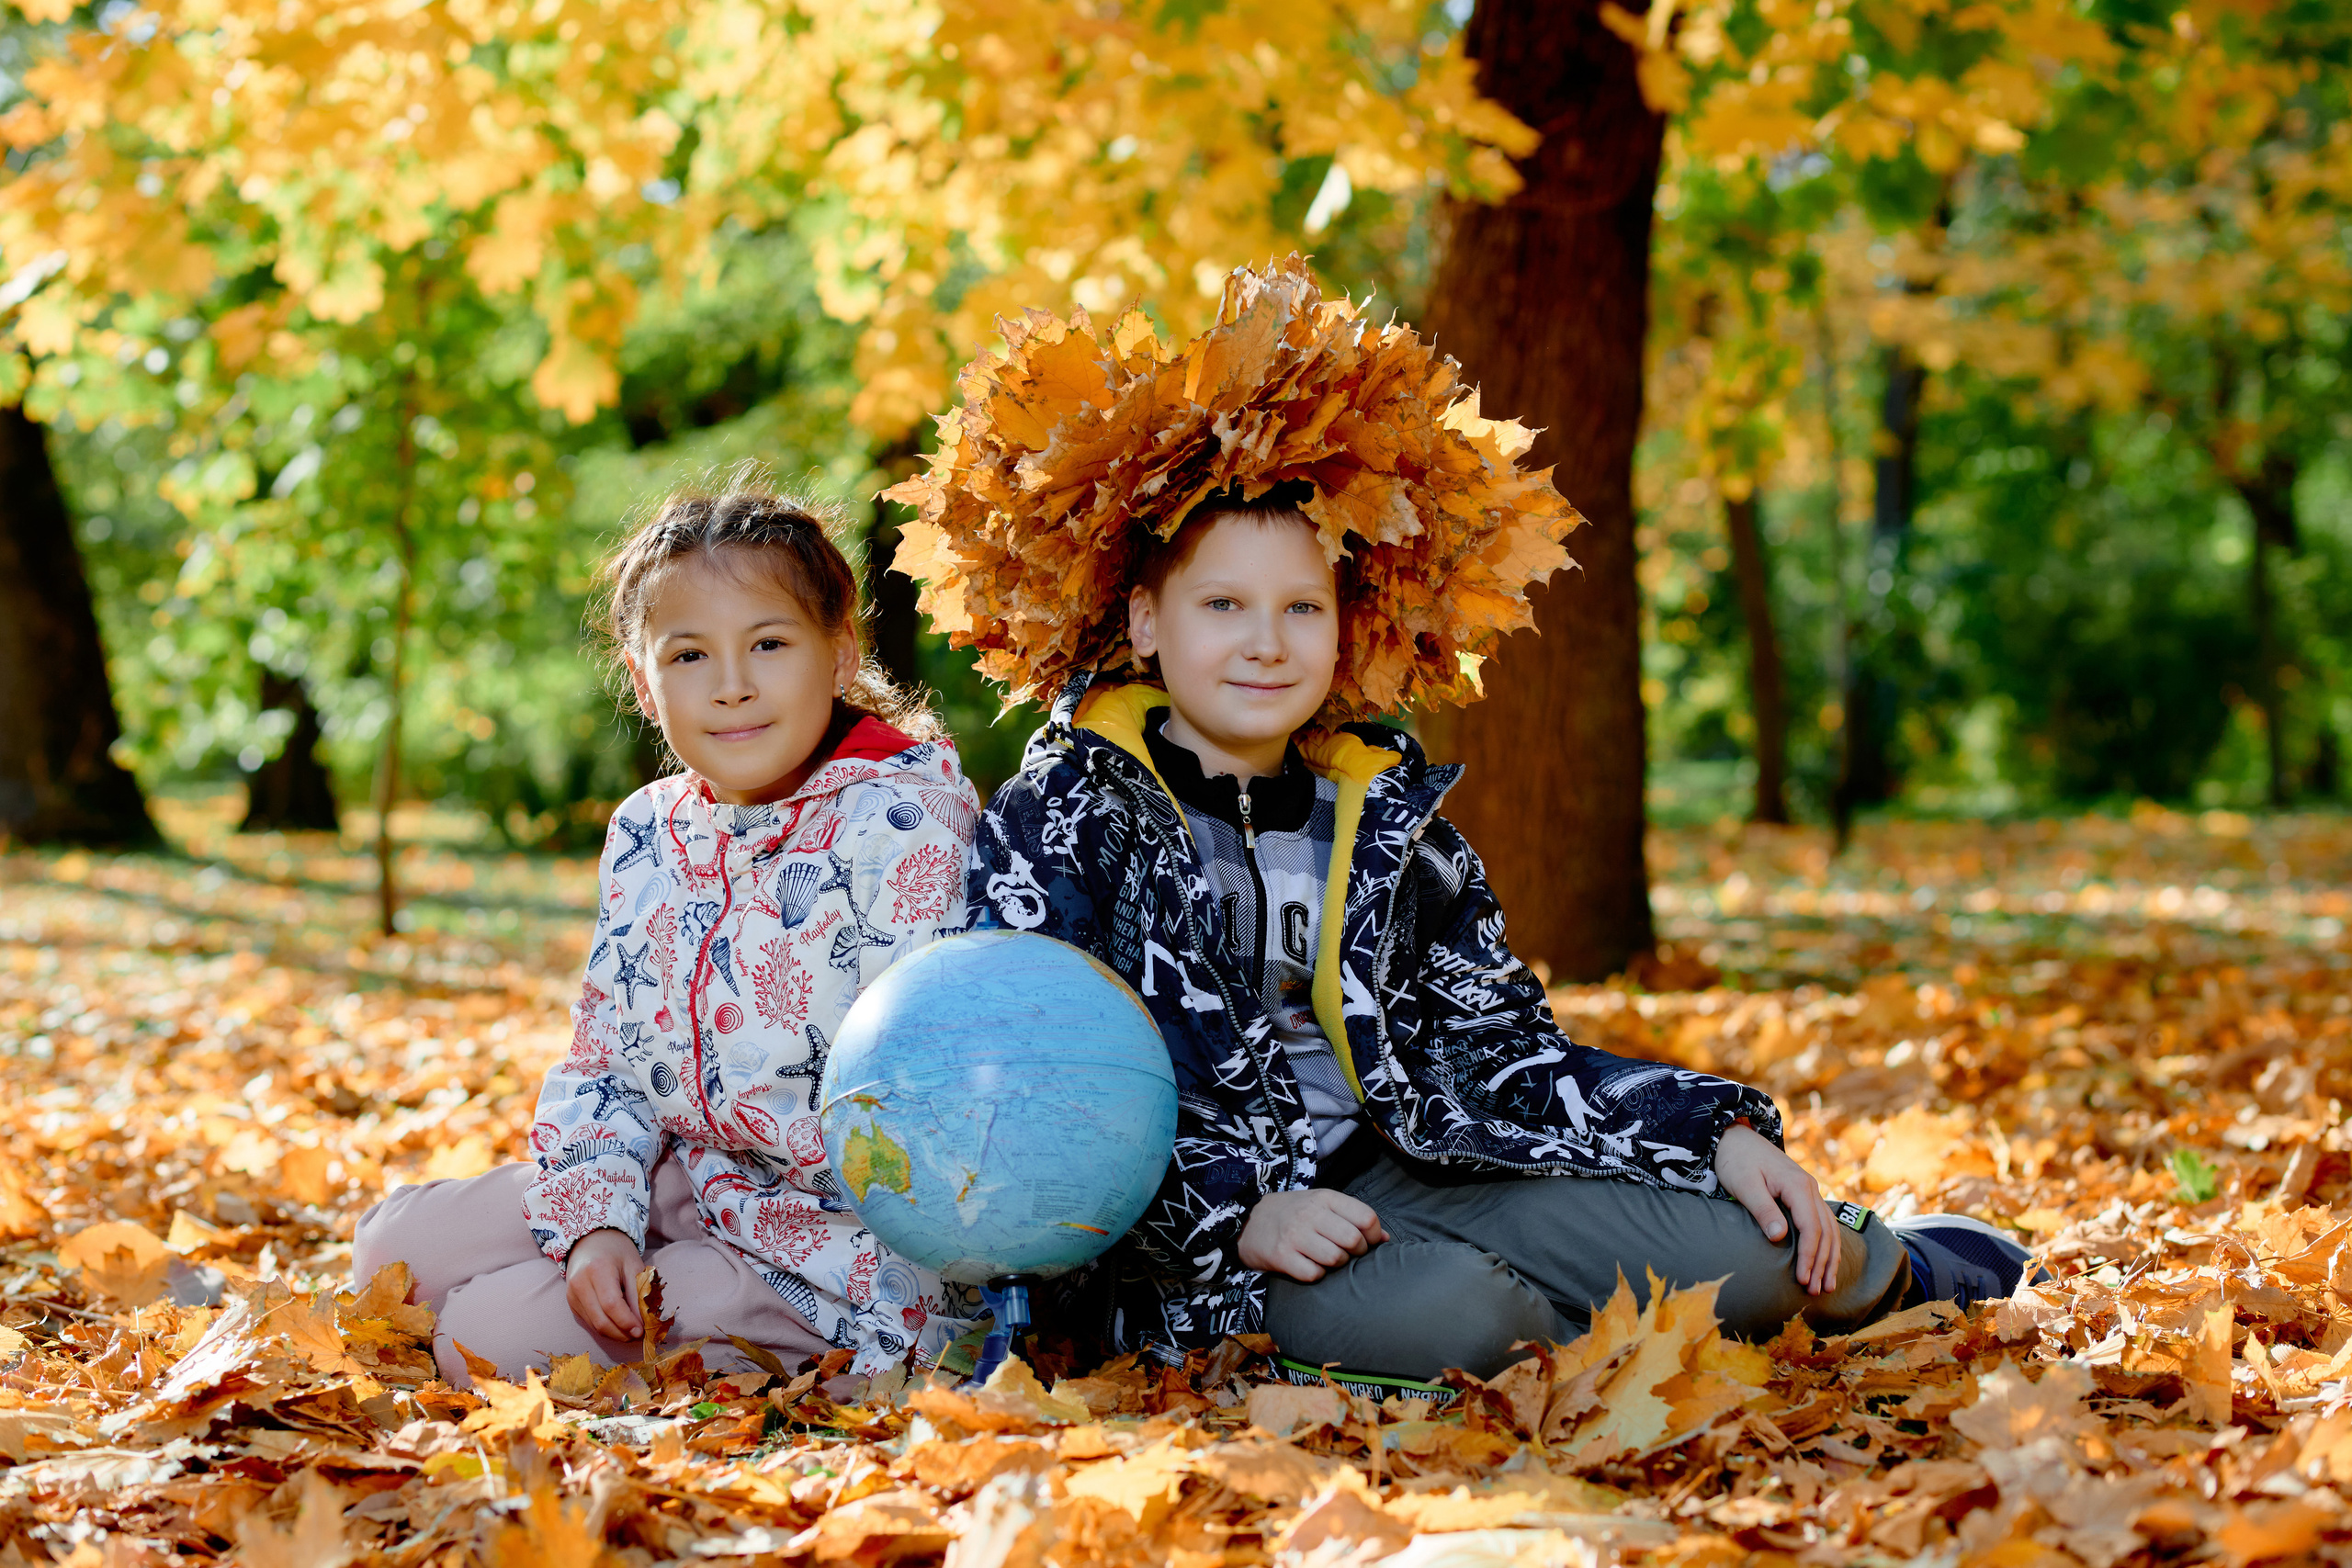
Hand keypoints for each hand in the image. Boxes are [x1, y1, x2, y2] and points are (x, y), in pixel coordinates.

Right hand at [565, 1228, 644, 1340]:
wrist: (591, 1242)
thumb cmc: (617, 1252)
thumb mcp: (634, 1266)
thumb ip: (638, 1294)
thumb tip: (643, 1323)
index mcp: (598, 1269)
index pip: (611, 1304)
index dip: (626, 1321)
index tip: (642, 1330)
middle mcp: (580, 1284)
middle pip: (600, 1320)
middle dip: (621, 1333)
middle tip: (639, 1335)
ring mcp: (572, 1295)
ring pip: (594, 1326)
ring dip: (615, 1334)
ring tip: (631, 1332)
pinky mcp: (571, 1303)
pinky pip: (590, 1322)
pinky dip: (606, 1328)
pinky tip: (618, 1325)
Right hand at [1237, 1190, 1387, 1282]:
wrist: (1247, 1219)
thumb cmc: (1292, 1213)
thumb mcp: (1321, 1205)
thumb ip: (1352, 1217)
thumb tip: (1385, 1239)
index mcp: (1324, 1198)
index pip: (1366, 1217)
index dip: (1374, 1235)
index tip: (1368, 1242)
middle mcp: (1310, 1214)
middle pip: (1353, 1240)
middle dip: (1357, 1252)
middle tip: (1348, 1253)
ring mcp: (1294, 1235)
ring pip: (1336, 1259)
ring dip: (1337, 1265)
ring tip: (1327, 1259)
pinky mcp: (1281, 1256)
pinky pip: (1314, 1274)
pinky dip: (1317, 1274)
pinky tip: (1310, 1266)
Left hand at [1714, 1124, 1841, 1295]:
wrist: (1735, 1138)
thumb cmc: (1736, 1161)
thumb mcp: (1744, 1184)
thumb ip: (1762, 1209)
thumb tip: (1779, 1237)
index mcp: (1797, 1186)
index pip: (1811, 1228)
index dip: (1809, 1256)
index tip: (1803, 1279)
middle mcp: (1810, 1188)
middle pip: (1825, 1232)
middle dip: (1822, 1263)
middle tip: (1816, 1291)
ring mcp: (1810, 1191)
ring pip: (1829, 1229)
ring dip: (1829, 1258)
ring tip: (1827, 1285)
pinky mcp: (1804, 1195)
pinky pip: (1822, 1223)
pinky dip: (1826, 1244)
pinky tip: (1825, 1262)